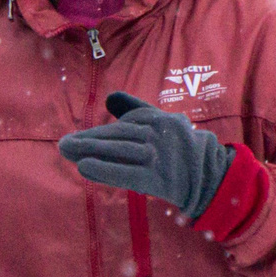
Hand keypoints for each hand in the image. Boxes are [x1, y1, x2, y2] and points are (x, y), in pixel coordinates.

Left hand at [56, 92, 233, 219]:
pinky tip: (83, 167)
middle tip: (63, 145)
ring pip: (119, 151)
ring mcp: (158, 156)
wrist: (212, 176)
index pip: (123, 125)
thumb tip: (110, 98)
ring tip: (67, 151)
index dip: (98, 132)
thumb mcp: (163, 123)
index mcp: (158, 119)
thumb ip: (136, 109)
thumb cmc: (181, 148)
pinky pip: (127, 173)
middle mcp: (158, 134)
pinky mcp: (158, 178)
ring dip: (90, 150)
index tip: (75, 138)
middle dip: (89, 140)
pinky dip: (104, 169)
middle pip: (118, 136)